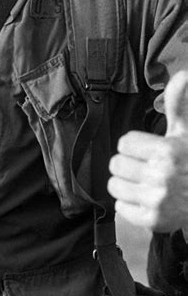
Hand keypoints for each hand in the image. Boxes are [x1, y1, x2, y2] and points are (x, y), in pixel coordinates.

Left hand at [108, 70, 187, 233]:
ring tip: (145, 184)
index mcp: (168, 151)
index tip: (149, 151)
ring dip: (126, 185)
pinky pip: (121, 208)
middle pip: (116, 164)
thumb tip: (184, 74)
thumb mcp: (186, 133)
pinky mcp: (153, 220)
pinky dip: (130, 205)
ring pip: (114, 186)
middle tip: (146, 168)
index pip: (124, 143)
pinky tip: (148, 200)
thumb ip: (179, 104)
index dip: (134, 146)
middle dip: (128, 165)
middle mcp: (162, 175)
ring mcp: (157, 200)